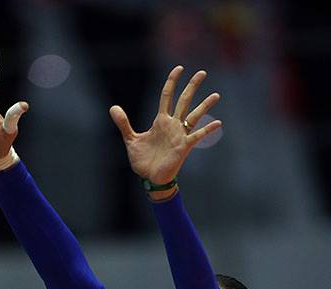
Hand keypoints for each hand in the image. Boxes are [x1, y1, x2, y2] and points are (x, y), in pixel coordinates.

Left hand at [110, 66, 220, 184]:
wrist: (150, 178)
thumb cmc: (143, 160)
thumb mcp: (131, 139)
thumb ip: (124, 123)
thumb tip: (113, 107)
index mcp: (161, 121)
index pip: (167, 96)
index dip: (172, 81)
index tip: (179, 68)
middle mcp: (173, 125)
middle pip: (184, 100)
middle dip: (192, 86)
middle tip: (202, 72)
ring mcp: (180, 135)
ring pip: (194, 115)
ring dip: (205, 105)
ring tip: (216, 95)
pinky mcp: (184, 147)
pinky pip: (197, 136)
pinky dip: (207, 129)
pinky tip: (217, 122)